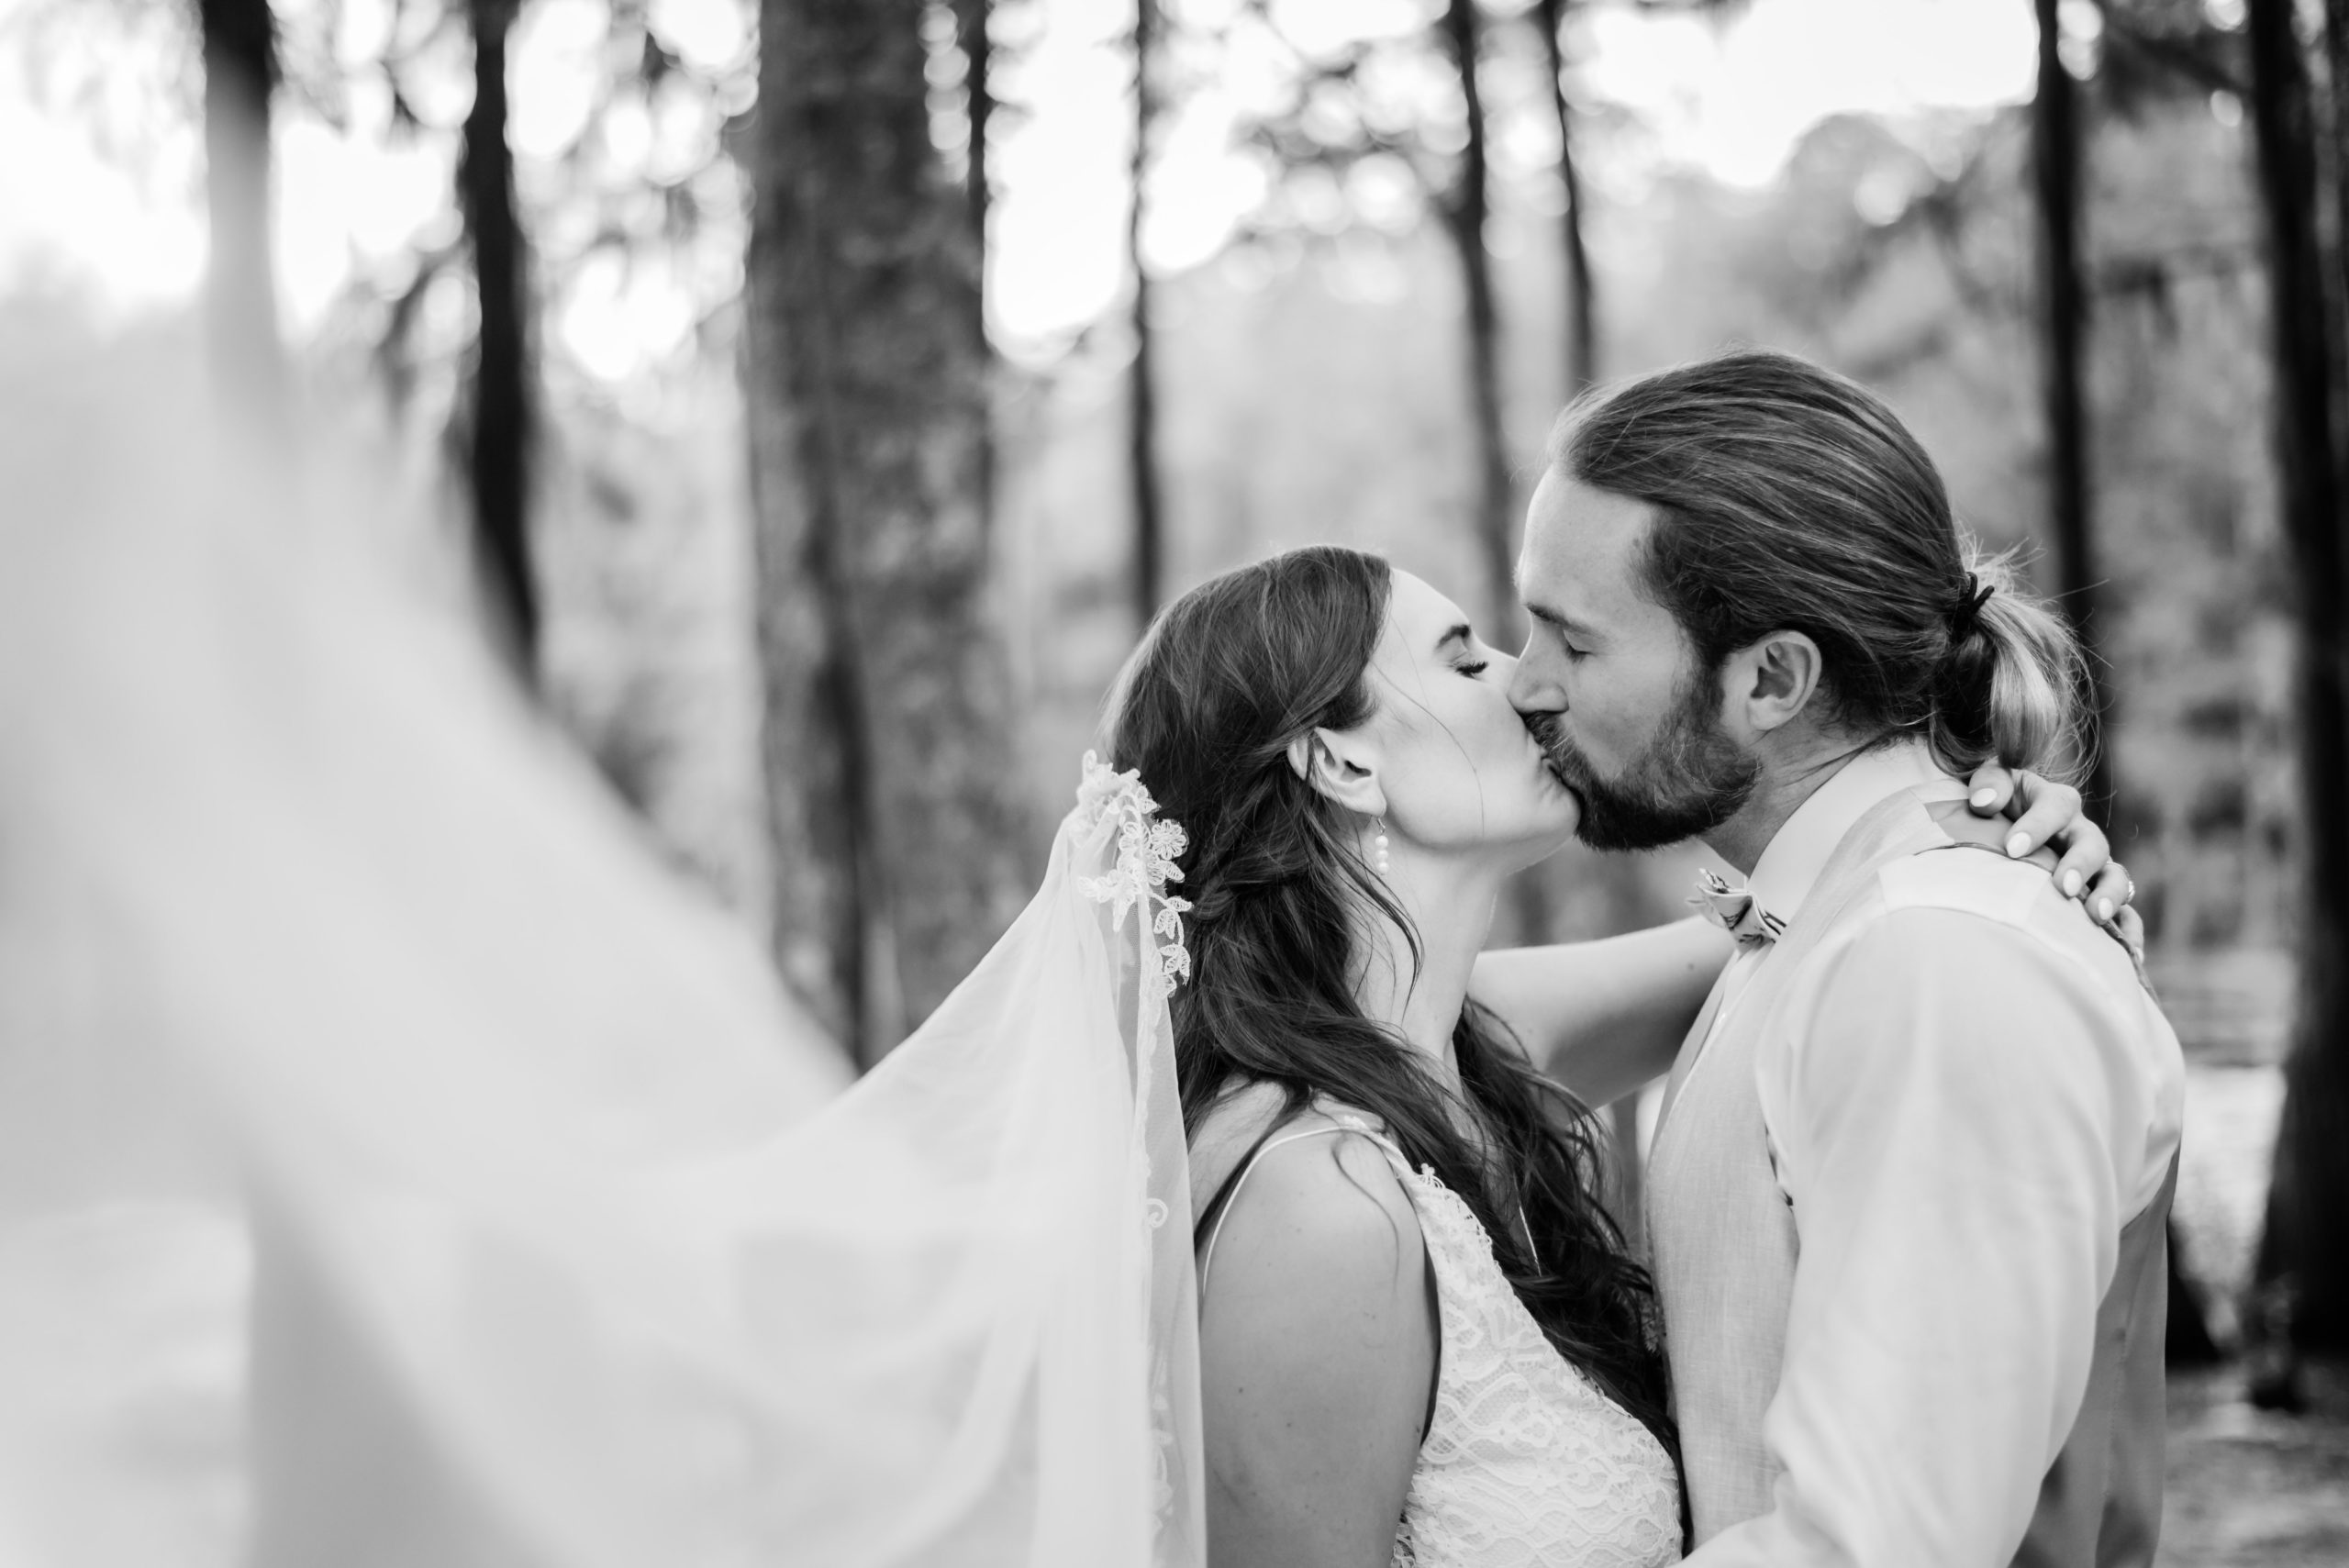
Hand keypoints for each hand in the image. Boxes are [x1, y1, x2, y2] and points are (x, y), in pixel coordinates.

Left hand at [1963, 763, 2141, 958]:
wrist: (1998, 831)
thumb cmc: (1993, 806)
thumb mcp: (1989, 785)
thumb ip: (1988, 782)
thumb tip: (1984, 801)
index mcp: (2054, 803)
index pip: (2056, 806)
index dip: (2037, 826)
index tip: (2012, 849)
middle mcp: (2080, 833)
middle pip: (2092, 844)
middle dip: (2080, 865)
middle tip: (2064, 886)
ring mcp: (2093, 866)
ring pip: (2115, 876)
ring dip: (2110, 895)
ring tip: (2097, 916)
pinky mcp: (2097, 895)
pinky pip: (2125, 912)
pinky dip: (2128, 930)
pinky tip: (2129, 952)